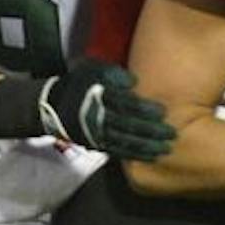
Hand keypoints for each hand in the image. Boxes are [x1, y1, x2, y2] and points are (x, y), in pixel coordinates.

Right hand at [38, 59, 176, 159]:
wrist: (52, 105)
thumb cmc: (80, 83)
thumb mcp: (92, 69)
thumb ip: (112, 73)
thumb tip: (133, 81)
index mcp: (96, 96)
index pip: (123, 104)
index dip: (143, 109)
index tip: (162, 111)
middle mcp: (96, 117)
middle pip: (127, 125)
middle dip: (150, 131)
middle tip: (171, 133)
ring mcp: (95, 133)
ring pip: (124, 141)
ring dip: (146, 146)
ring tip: (166, 148)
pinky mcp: (96, 145)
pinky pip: (118, 152)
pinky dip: (135, 155)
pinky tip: (151, 156)